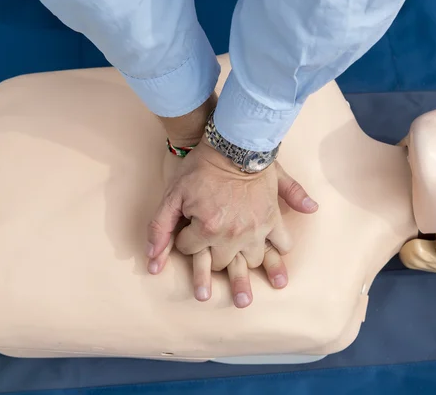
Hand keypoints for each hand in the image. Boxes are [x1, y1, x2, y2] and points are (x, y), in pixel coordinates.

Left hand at [147, 140, 317, 307]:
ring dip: (246, 268)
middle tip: (210, 264)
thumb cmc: (201, 167)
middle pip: (221, 262)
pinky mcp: (273, 219)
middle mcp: (234, 234)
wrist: (234, 145)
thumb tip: (153, 263)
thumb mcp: (173, 194)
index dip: (185, 242)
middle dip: (213, 262)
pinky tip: (277, 260)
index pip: (190, 250)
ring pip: (252, 262)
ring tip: (244, 289)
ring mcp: (257, 228)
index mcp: (208, 228)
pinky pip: (282, 242)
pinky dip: (280, 251)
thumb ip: (160, 228)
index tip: (188, 233)